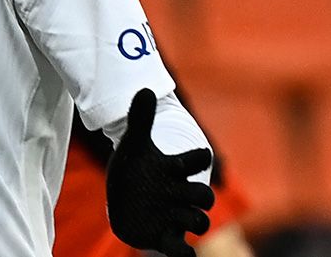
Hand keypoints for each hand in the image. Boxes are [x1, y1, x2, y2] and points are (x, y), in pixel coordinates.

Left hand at [106, 88, 215, 256]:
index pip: (197, 160)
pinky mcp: (164, 238)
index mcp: (174, 169)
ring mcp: (174, 217)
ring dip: (192, 220)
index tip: (199, 153)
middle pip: (204, 197)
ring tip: (173, 215)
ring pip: (198, 221)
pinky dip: (185, 254)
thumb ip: (140, 120)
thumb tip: (146, 90)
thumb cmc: (135, 173)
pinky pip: (183, 251)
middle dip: (201, 195)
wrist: (126, 201)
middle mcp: (179, 194)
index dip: (199, 157)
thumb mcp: (133, 147)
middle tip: (187, 192)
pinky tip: (182, 251)